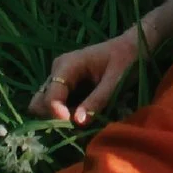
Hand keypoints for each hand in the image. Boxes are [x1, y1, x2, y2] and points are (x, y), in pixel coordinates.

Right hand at [28, 25, 145, 125]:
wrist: (133, 48)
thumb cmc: (126, 60)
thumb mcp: (116, 80)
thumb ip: (97, 100)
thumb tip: (77, 122)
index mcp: (66, 65)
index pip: (50, 95)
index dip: (56, 114)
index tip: (74, 124)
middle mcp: (57, 72)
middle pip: (39, 103)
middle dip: (54, 118)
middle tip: (79, 123)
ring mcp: (60, 81)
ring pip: (46, 107)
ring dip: (61, 119)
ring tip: (86, 119)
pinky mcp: (66, 89)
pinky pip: (58, 107)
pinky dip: (68, 116)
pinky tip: (86, 116)